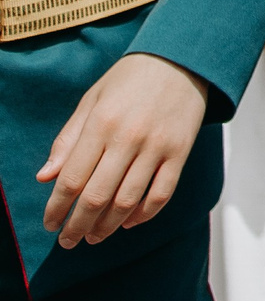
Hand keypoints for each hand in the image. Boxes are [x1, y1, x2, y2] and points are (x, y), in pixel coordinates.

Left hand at [38, 53, 209, 247]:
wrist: (182, 59)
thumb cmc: (130, 79)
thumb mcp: (91, 101)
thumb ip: (68, 140)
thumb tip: (45, 178)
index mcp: (100, 124)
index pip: (71, 179)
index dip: (56, 208)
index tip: (50, 224)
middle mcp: (128, 138)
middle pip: (97, 197)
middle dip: (78, 226)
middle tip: (68, 241)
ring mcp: (157, 146)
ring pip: (128, 201)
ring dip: (108, 226)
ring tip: (95, 237)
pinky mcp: (181, 151)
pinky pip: (162, 193)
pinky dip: (144, 214)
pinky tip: (130, 222)